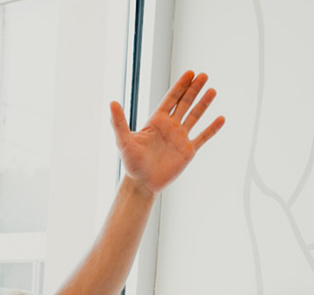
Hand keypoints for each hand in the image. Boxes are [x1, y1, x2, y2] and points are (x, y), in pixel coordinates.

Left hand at [110, 70, 224, 196]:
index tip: (190, 73)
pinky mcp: (187, 151)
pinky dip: (212, 129)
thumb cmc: (131, 164)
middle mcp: (169, 127)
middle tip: (204, 75)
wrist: (141, 184)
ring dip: (203, 104)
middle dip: (194, 89)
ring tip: (212, 90)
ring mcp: (180, 138)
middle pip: (184, 103)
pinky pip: (203, 137)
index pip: (171, 99)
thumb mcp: (123, 141)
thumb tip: (111, 103)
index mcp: (156, 122)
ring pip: (194, 117)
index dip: (180, 86)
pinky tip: (221, 118)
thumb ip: (119, 122)